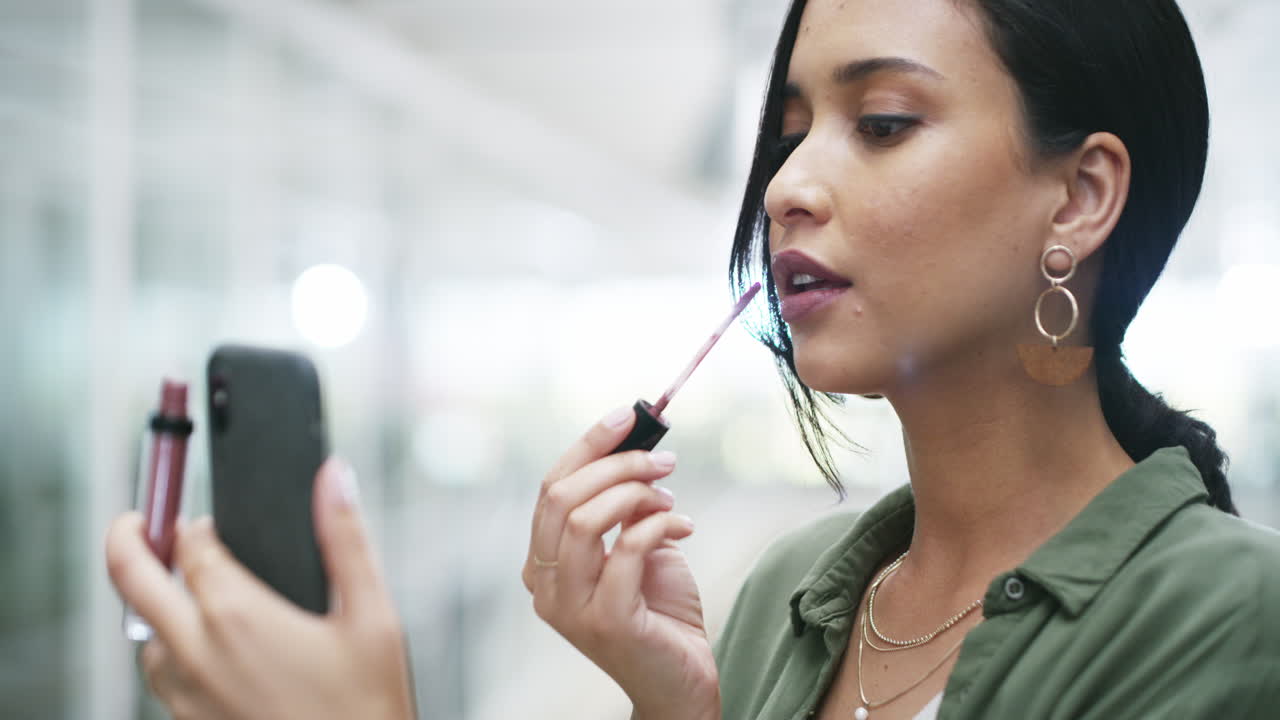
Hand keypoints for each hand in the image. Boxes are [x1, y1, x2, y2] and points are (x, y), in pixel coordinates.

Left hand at [105, 459, 414, 719]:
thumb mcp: (373, 615)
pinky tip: (208, 651)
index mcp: (238, 616)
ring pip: (143, 636)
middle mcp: (198, 654)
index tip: (202, 519)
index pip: (189, 546)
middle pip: (132, 580)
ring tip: (185, 594)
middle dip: (126, 540)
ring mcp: (186, 696)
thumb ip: (346, 539)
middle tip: (132, 522)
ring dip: (155, 606)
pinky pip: (161, 679)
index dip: (192, 523)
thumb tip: (332, 478)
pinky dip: (170, 652)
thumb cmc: (367, 707)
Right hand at [523, 407, 720, 719]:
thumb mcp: (636, 547)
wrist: (681, 681)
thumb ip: (624, 508)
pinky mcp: (605, 621)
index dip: (588, 445)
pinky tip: (683, 526)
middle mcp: (544, 585)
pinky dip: (658, 524)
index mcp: (542, 562)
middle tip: (663, 460)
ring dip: (635, 492)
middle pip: (561, 497)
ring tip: (669, 496)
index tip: (628, 416)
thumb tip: (637, 449)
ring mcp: (569, 607)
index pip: (550, 488)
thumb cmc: (659, 612)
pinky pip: (625, 549)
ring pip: (583, 519)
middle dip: (617, 465)